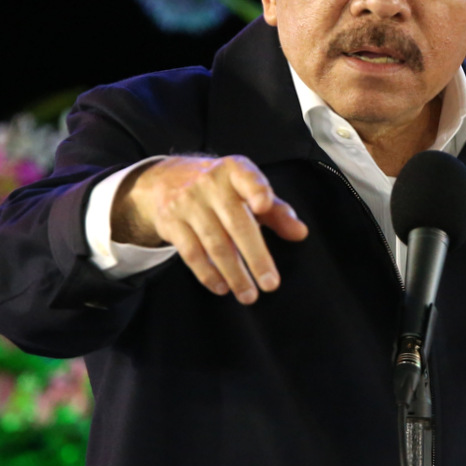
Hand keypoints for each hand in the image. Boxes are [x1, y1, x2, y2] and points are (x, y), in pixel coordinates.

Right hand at [112, 155, 307, 302]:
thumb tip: (300, 233)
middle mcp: (210, 184)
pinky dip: (208, 274)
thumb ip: (276, 211)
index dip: (256, 190)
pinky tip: (222, 287)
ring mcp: (188, 203)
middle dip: (255, 257)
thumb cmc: (220, 189)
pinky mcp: (171, 222)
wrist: (165, 180)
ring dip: (234, 274)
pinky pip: (191, 253)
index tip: (263, 206)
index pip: (248, 178)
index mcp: (236, 171)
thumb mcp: (248, 190)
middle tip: (270, 283)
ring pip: (215, 243)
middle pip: (237, 223)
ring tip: (249, 294)